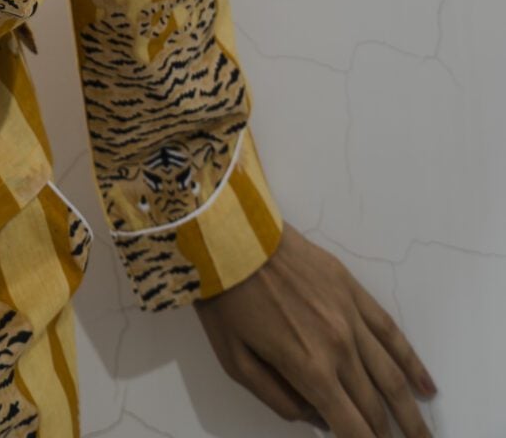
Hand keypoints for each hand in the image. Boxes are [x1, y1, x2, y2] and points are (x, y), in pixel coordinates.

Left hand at [196, 221, 436, 433]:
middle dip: (387, 437)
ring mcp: (350, 318)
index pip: (350, 427)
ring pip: (391, 376)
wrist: (230, 235)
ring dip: (411, 413)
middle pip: (373, 407)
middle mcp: (339, 349)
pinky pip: (390, 332)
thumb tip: (317, 420)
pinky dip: (412, 363)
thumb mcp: (236, 362)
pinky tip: (427, 387)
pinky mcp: (352, 291)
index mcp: (310, 370)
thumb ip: (278, 400)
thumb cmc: (226, 301)